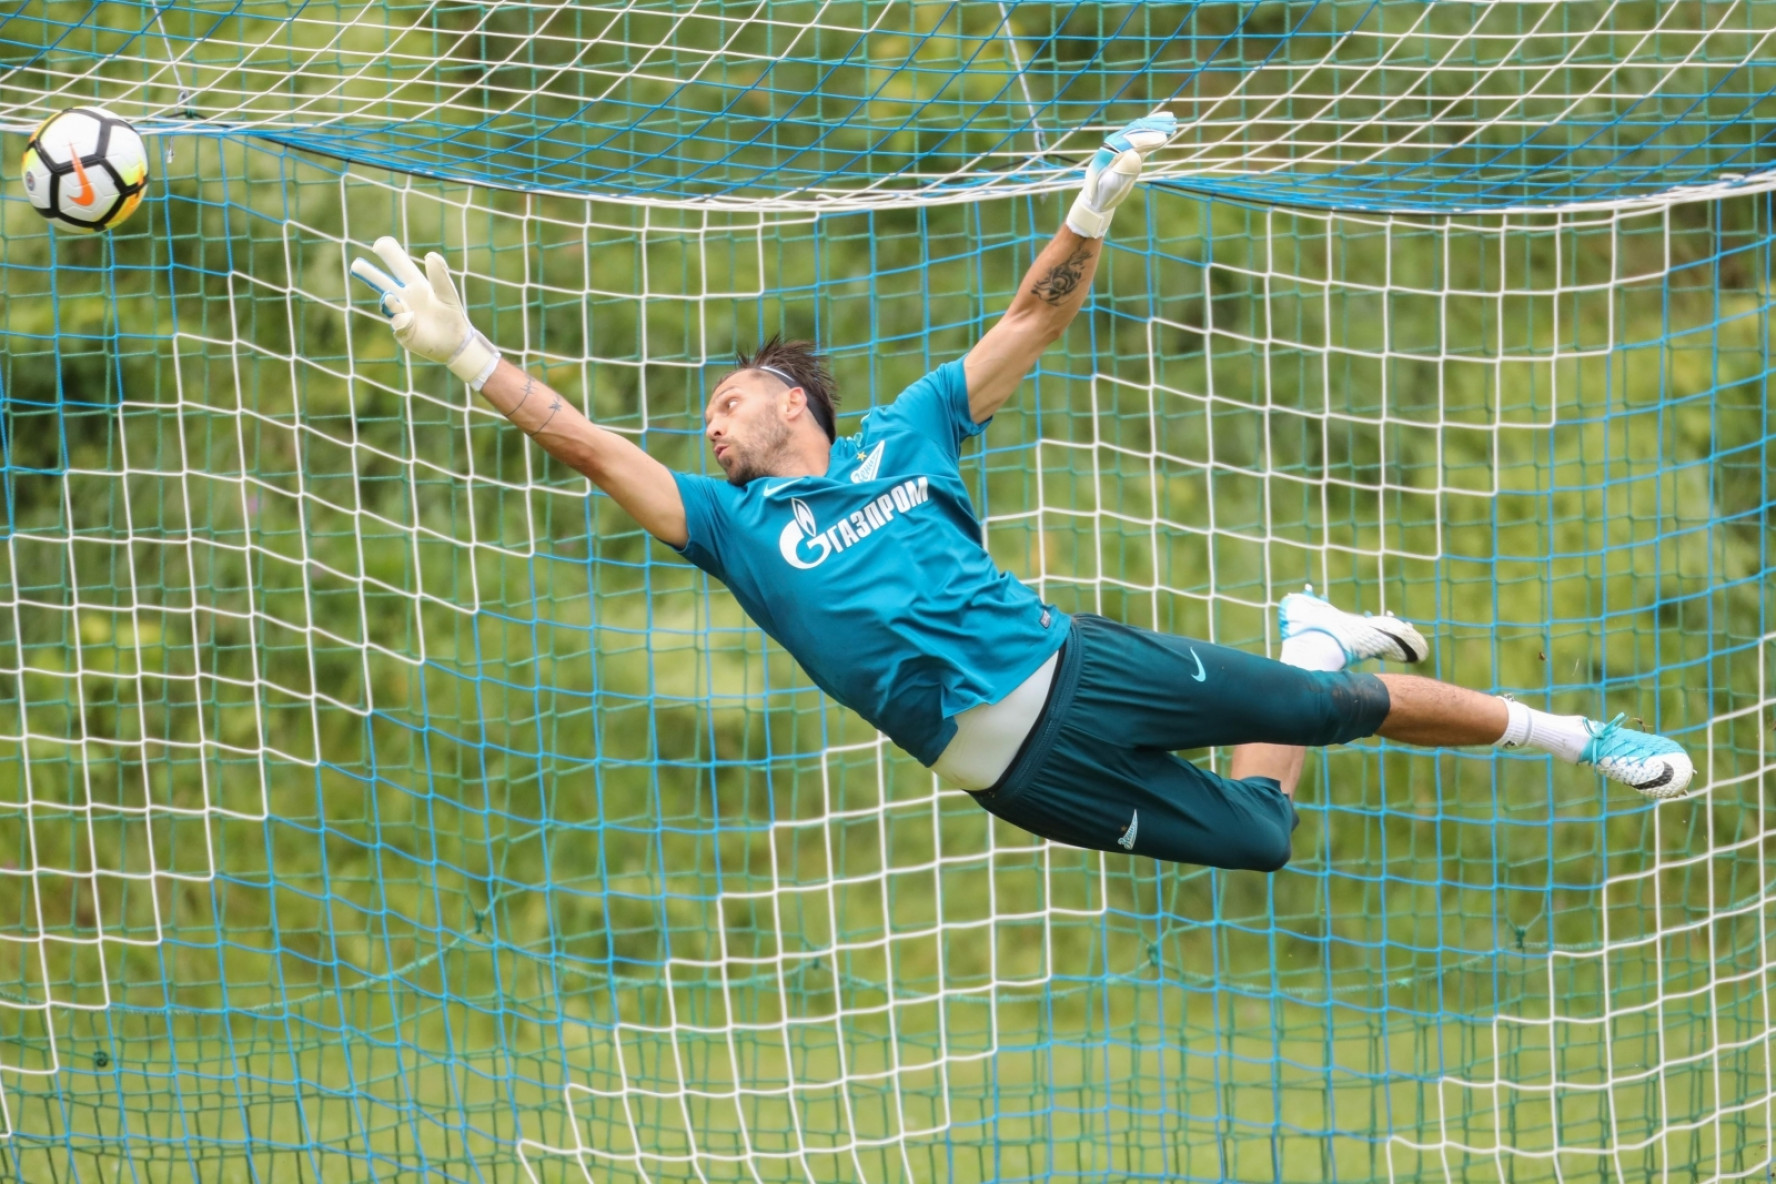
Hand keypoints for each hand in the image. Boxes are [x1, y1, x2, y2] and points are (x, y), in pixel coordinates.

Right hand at [350, 237, 500, 389]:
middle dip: (370, 274)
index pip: (400, 266)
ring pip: (389, 304)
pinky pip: (399, 324)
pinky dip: (404, 321)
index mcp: (416, 285)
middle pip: (384, 282)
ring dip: (389, 301)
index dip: (390, 254)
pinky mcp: (403, 332)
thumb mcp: (448, 294)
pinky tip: (412, 321)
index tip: (380, 244)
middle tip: (355, 264)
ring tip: (390, 297)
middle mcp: (405, 298)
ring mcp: (401, 315)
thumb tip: (430, 255)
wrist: (456, 343)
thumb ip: (440, 277)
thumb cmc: (452, 315)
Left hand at [1065, 108, 1178, 238]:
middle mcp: (1112, 144)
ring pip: (1138, 129)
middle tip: (1172, 125)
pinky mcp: (1127, 147)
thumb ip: (1122, 172)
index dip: (1146, 139)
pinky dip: (1152, 127)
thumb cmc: (1103, 194)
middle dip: (1153, 127)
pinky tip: (1164, 122)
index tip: (1163, 138)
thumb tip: (1134, 155)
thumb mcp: (1110, 187)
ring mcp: (1119, 144)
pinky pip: (1141, 134)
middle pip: (1134, 131)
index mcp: (1107, 153)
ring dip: (1155, 123)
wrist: (1096, 196)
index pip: (1128, 142)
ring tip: (1172, 120)